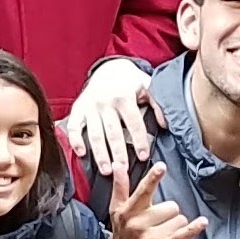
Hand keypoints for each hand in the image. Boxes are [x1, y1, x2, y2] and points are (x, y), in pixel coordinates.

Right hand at [64, 58, 157, 180]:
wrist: (108, 69)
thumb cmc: (130, 82)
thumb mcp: (147, 87)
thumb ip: (158, 105)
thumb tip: (165, 124)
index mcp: (124, 96)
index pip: (133, 123)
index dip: (139, 140)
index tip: (144, 157)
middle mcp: (105, 102)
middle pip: (113, 132)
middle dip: (118, 153)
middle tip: (123, 170)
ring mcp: (90, 106)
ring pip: (95, 133)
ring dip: (100, 153)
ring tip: (106, 170)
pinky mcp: (78, 109)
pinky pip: (74, 126)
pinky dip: (76, 140)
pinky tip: (81, 154)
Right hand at [107, 163, 207, 238]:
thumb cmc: (124, 235)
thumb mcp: (117, 211)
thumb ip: (120, 187)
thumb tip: (118, 165)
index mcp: (128, 211)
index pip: (143, 191)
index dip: (153, 178)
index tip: (161, 166)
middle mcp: (138, 223)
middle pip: (170, 206)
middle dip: (169, 213)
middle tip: (158, 223)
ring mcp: (150, 237)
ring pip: (179, 219)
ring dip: (176, 225)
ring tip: (163, 233)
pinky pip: (182, 235)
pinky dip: (193, 229)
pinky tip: (202, 222)